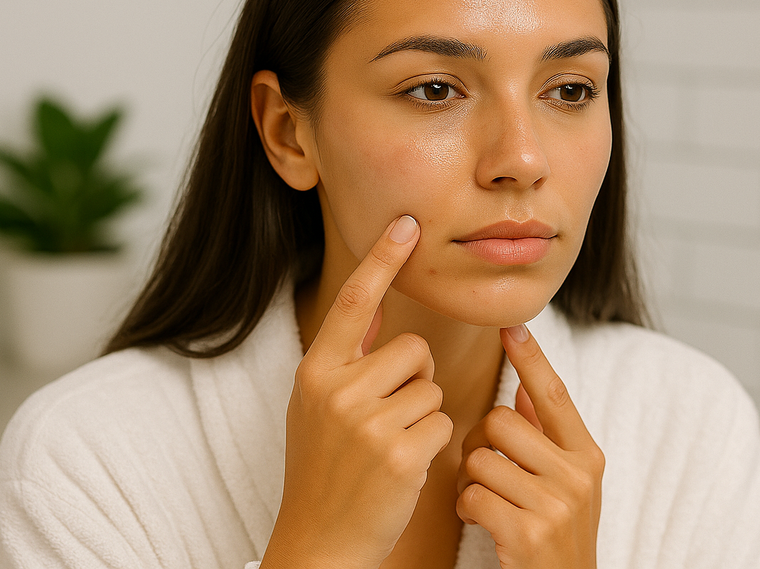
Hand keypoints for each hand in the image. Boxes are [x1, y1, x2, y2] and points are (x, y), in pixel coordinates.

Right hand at [262, 215, 453, 568]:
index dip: (381, 259)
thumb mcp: (317, 406)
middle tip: (387, 417)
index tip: (406, 223)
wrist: (319, 540)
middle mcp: (337, 390)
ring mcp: (367, 422)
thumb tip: (375, 307)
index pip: (354, 302)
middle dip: (414, 378)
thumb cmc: (324, 468)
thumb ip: (345, 359)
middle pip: (413, 349)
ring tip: (389, 446)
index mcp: (315, 371)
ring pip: (432, 387)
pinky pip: (444, 422)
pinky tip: (403, 467)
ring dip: (424, 415)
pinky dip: (433, 443)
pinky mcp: (400, 452)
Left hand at [456, 324, 603, 568]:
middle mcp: (578, 476)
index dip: (531, 358)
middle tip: (483, 470)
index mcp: (587, 456)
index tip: (511, 327)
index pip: (555, 395)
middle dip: (478, 443)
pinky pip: (471, 496)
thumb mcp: (566, 485)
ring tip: (485, 501)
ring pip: (480, 458)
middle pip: (500, 421)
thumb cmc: (556, 537)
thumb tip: (522, 388)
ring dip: (470, 481)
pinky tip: (480, 522)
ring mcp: (555, 505)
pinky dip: (466, 509)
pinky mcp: (528, 534)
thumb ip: (546, 437)